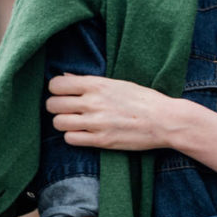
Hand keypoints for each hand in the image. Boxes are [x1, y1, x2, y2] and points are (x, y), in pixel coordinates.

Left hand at [46, 73, 184, 150]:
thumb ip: (89, 81)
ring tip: (74, 122)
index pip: (57, 84)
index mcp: (97, 84)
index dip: (56, 89)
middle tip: (65, 109)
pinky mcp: (101, 140)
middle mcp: (93, 102)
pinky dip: (73, 136)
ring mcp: (96, 122)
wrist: (164, 120)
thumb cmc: (143, 100)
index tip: (62, 93)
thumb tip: (66, 77)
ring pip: (58, 123)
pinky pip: (70, 139)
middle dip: (56, 107)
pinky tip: (82, 133)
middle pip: (53, 104)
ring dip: (63, 123)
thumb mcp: (117, 83)